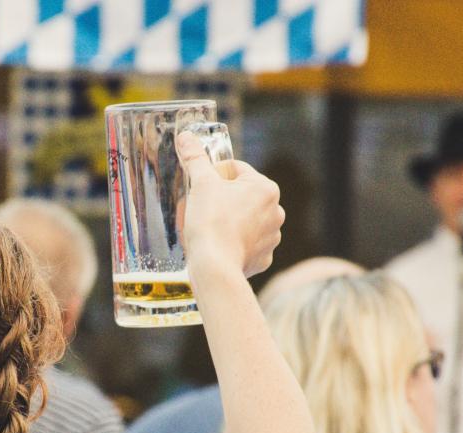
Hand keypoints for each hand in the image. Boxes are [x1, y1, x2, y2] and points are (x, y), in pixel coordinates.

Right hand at [176, 131, 283, 277]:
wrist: (215, 266)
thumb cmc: (210, 222)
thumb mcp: (200, 184)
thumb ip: (195, 158)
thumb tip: (186, 137)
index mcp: (265, 188)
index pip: (236, 169)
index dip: (214, 174)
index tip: (200, 186)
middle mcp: (276, 211)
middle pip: (242, 195)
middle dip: (222, 199)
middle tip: (202, 208)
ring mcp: (272, 237)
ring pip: (245, 220)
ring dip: (230, 220)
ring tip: (210, 228)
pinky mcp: (263, 258)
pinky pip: (247, 244)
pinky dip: (235, 243)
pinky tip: (220, 245)